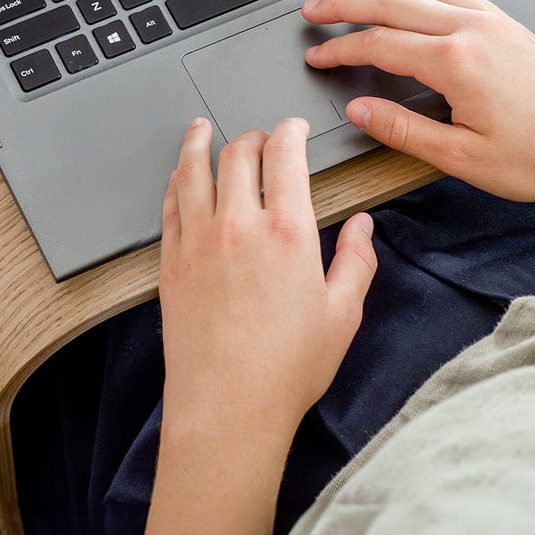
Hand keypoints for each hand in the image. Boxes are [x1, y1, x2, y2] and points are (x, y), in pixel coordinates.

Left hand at [158, 117, 376, 448]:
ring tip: (201, 128)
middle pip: (238, 154)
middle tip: (259, 137)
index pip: (285, 155)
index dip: (290, 130)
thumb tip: (364, 227)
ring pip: (194, 170)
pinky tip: (180, 177)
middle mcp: (239, 226)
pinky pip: (170, 205)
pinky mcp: (172, 262)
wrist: (227, 408)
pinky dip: (177, 181)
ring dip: (200, 142)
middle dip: (252, 136)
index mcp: (288, 232)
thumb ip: (356, 262)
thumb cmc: (286, 369)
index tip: (294, 127)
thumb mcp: (342, 316)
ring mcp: (199, 241)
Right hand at [301, 0, 534, 205]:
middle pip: (393, 1)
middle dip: (346, 4)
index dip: (340, 49)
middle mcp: (473, 29)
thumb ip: (404, 131)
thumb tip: (361, 112)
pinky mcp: (508, 23)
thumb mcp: (463, 159)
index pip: (379, 45)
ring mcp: (493, 20)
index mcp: (456, 62)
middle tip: (314, 10)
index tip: (316, 56)